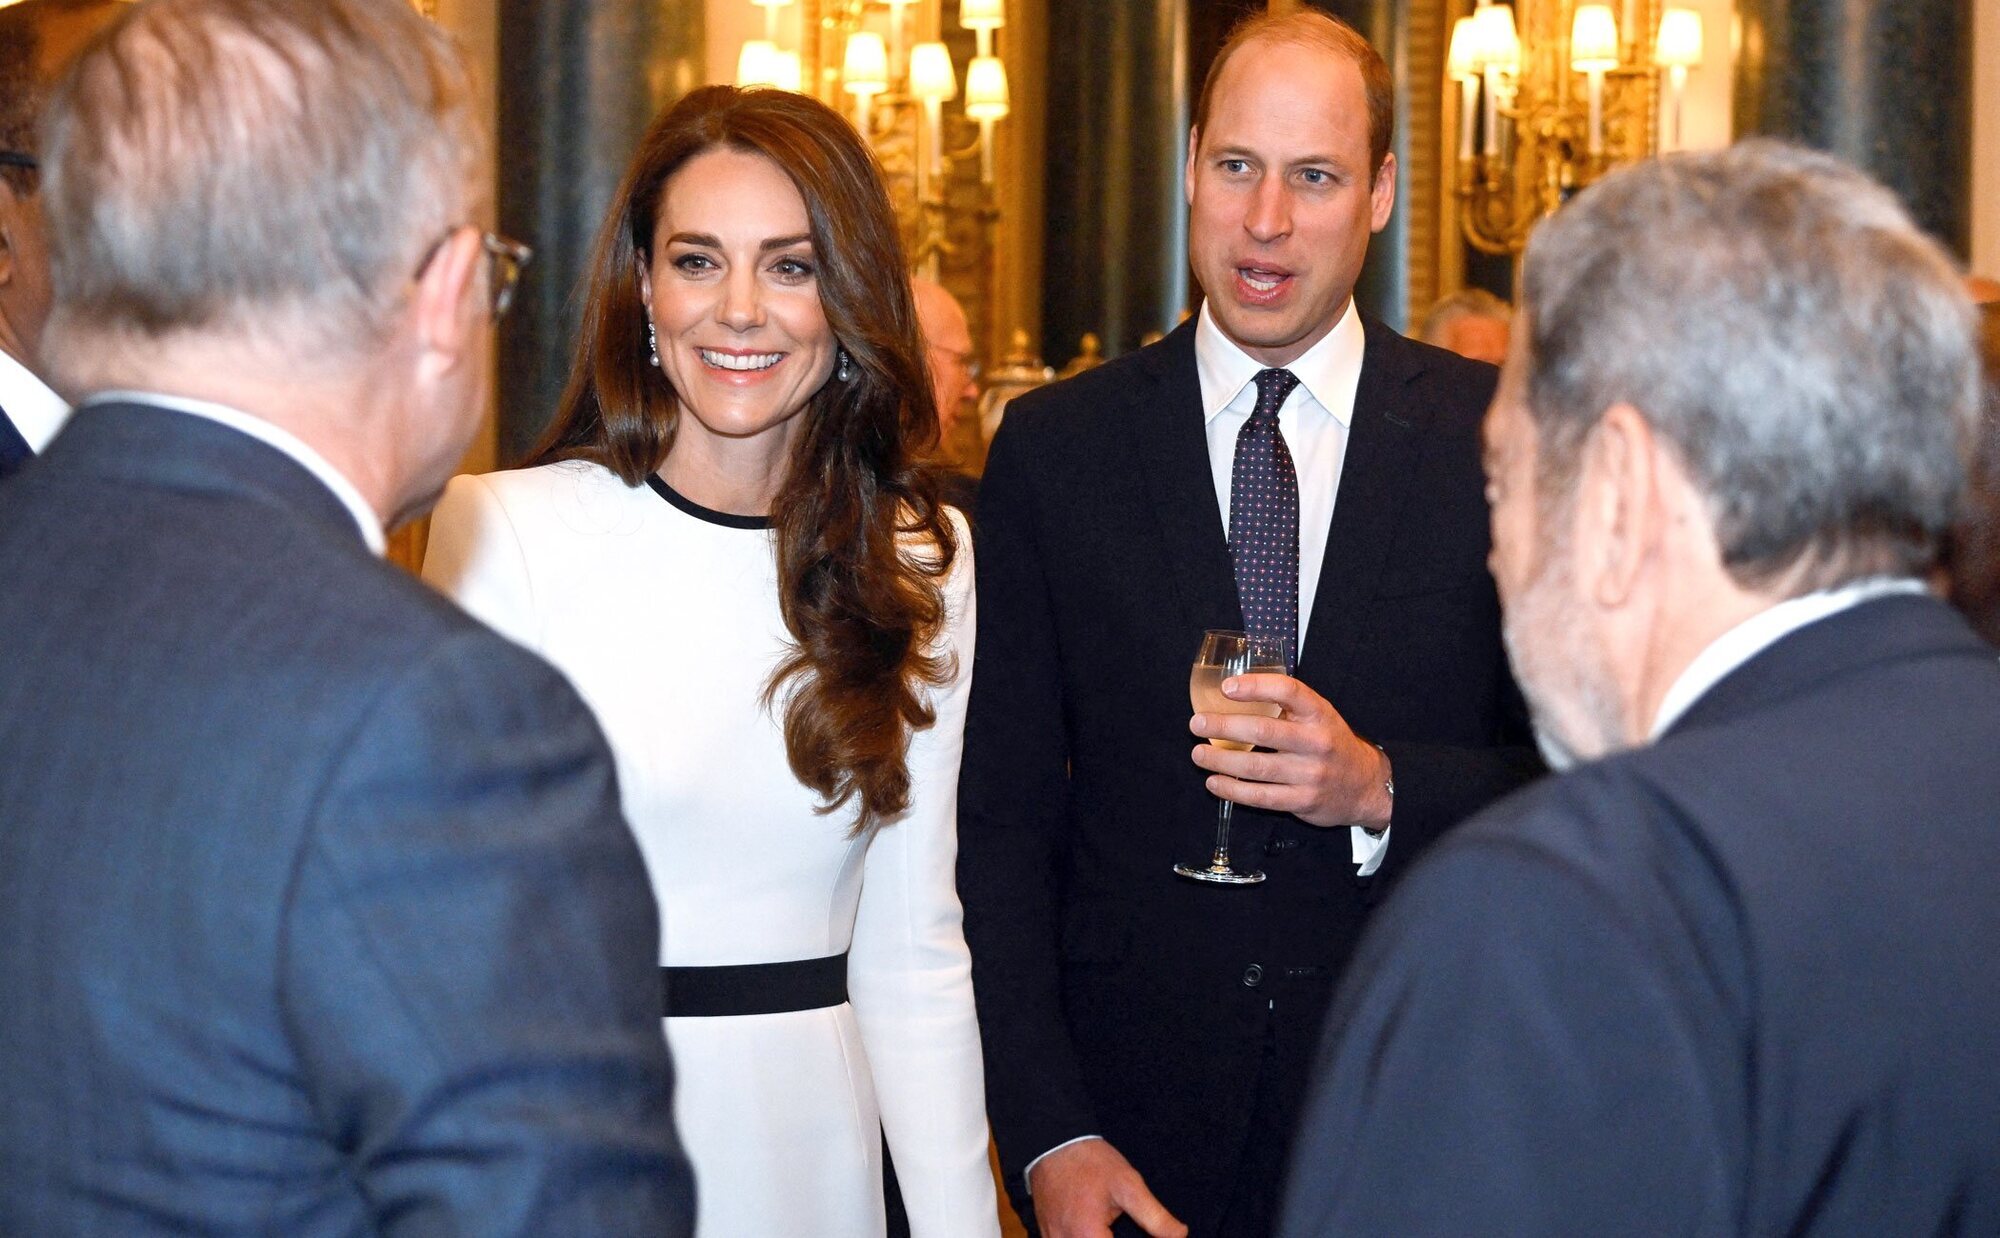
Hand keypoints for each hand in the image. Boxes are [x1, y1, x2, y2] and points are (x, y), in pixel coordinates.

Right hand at [1028, 1137, 1187, 1237]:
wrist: (1053, 1142)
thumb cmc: (1091, 1162)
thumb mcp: (1128, 1184)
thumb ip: (1155, 1216)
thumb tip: (1180, 1236)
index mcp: (1086, 1236)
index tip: (1139, 1235)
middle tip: (1120, 1229)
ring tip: (1109, 1229)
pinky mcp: (1046, 1233)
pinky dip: (1082, 1237)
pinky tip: (1097, 1230)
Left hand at [1189, 673, 1392, 828]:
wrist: (1366, 785)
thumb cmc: (1331, 743)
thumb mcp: (1319, 716)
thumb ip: (1286, 706)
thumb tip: (1233, 693)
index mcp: (1319, 713)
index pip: (1289, 691)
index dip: (1255, 686)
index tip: (1226, 687)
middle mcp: (1316, 742)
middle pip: (1263, 731)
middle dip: (1224, 727)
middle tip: (1197, 724)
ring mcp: (1310, 774)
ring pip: (1256, 767)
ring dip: (1220, 761)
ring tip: (1198, 754)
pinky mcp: (1303, 801)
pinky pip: (1261, 796)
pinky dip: (1232, 790)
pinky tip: (1214, 782)